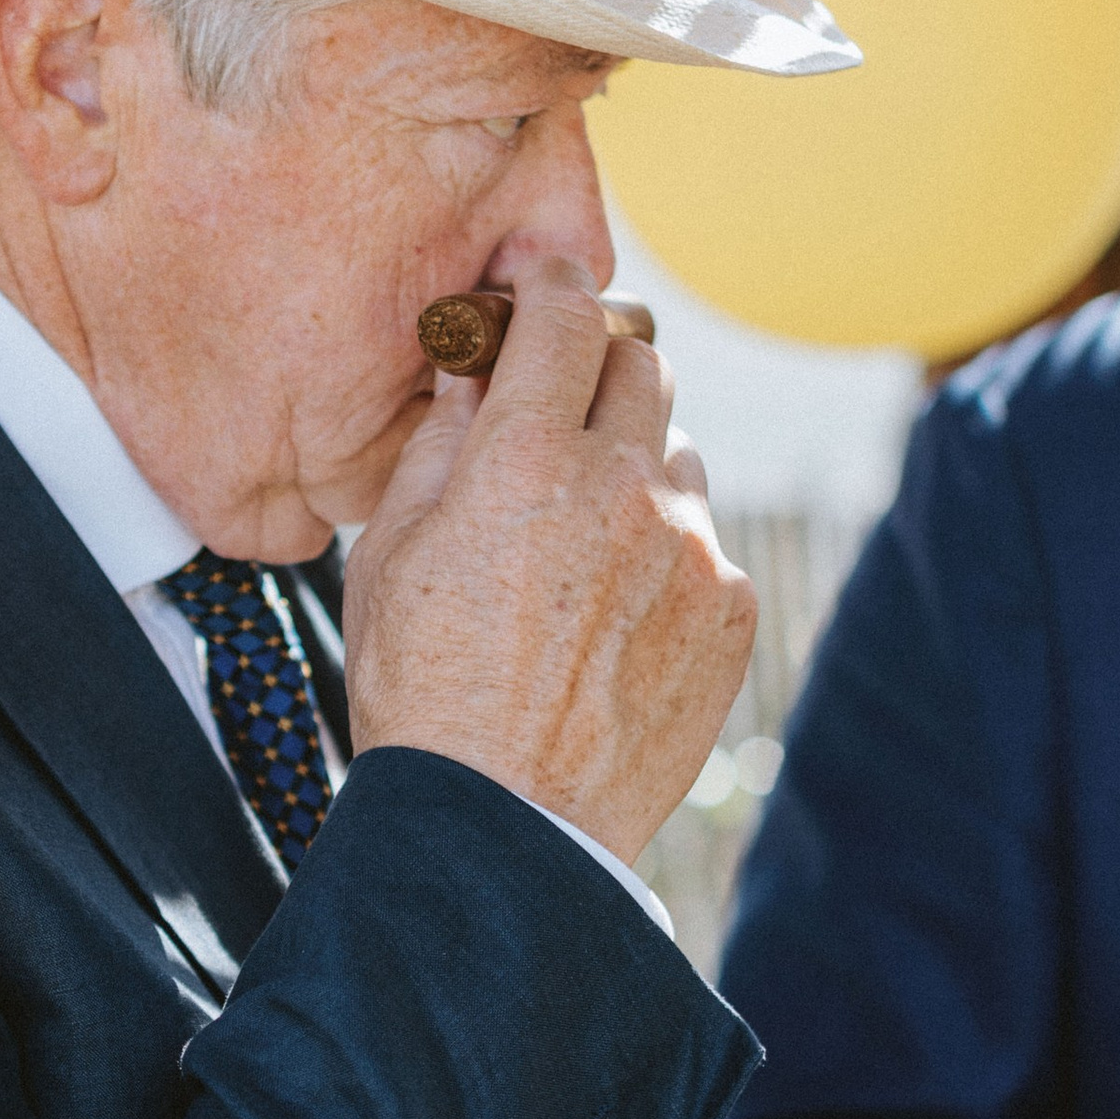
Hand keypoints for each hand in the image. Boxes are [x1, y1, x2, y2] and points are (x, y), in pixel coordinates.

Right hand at [342, 257, 755, 867]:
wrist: (503, 830)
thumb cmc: (421, 695)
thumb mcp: (389, 558)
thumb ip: (440, 446)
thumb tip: (470, 371)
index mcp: (527, 458)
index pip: (566, 315)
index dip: (552, 287)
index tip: (543, 288)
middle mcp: (624, 485)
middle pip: (642, 366)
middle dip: (598, 372)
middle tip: (561, 411)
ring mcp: (690, 548)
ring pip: (677, 457)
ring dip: (635, 472)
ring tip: (580, 548)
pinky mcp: (729, 609)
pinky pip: (704, 545)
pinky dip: (663, 559)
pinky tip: (612, 622)